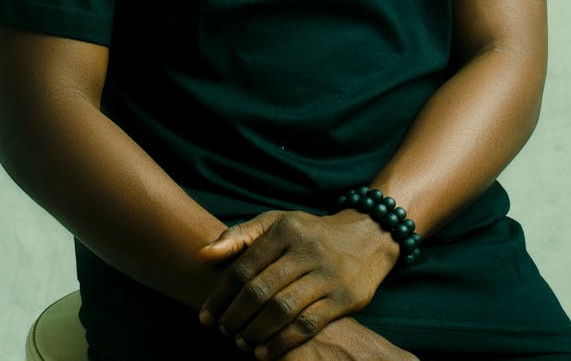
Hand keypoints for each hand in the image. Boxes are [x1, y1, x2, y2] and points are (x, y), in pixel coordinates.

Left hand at [198, 210, 399, 358]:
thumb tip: (203, 255)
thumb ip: (240, 236)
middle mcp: (305, 250)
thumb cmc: (309, 233)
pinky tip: (263, 352)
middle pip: (260, 290)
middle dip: (235, 316)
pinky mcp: (342, 298)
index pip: (243, 266)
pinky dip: (281, 342)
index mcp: (285, 230)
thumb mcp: (277, 223)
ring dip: (254, 332)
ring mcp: (326, 274)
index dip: (220, 295)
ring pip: (281, 310)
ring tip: (239, 343)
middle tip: (222, 333)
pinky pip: (306, 325)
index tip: (205, 317)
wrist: (367, 236)